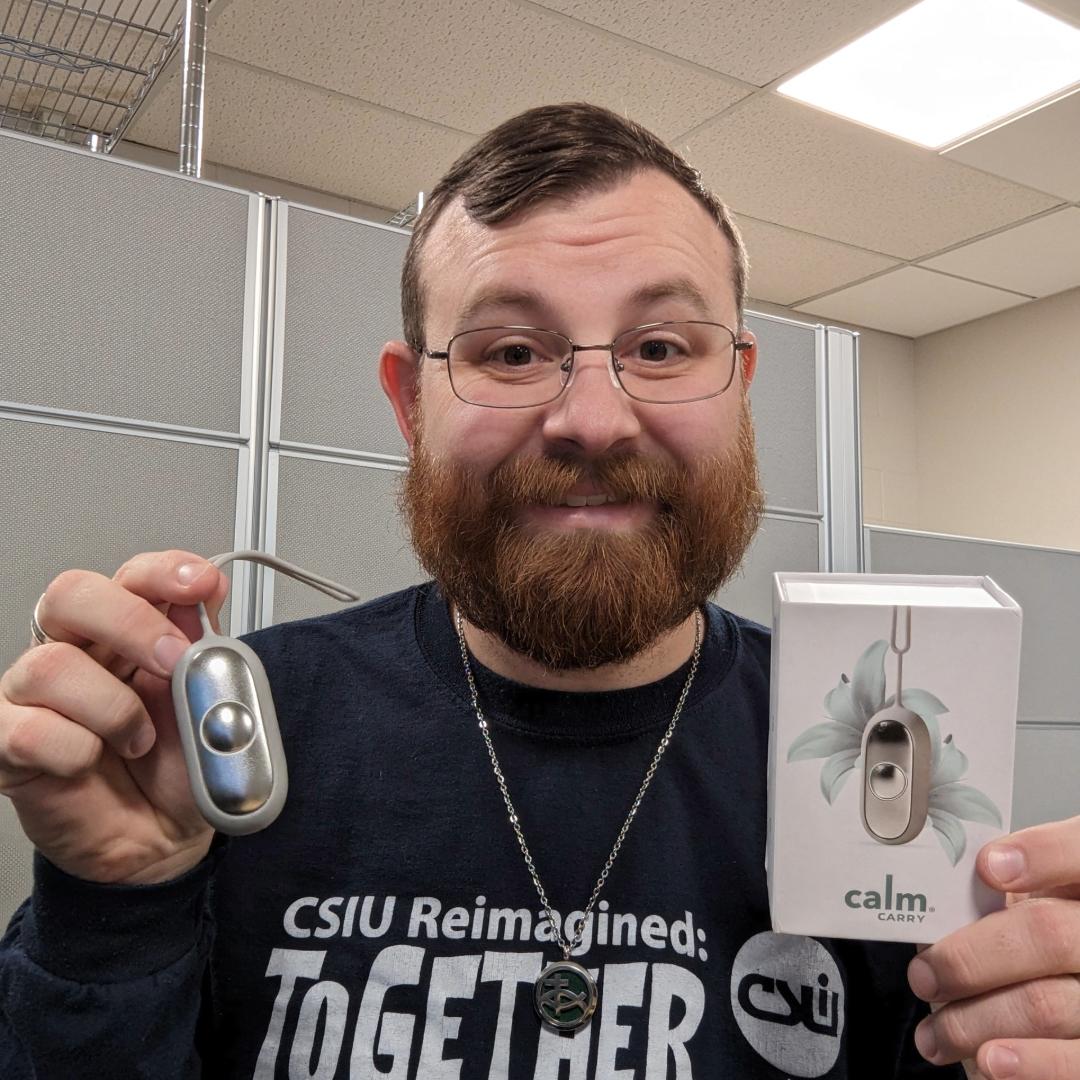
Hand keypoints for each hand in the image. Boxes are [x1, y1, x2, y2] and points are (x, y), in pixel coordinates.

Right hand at [0, 551, 228, 884]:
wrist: (162, 840)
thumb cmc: (179, 770)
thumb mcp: (210, 707)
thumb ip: (207, 654)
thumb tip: (206, 603)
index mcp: (129, 633)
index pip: (133, 576)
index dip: (164, 571)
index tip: (202, 585)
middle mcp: (78, 652)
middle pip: (72, 594)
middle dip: (130, 621)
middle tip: (172, 659)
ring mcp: (35, 696)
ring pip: (50, 665)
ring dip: (114, 707)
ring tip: (140, 740)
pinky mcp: (8, 745)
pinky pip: (25, 730)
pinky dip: (74, 749)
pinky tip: (92, 761)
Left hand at [907, 816, 1079, 1078]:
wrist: (1056, 1027)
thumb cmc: (1026, 958)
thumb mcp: (1014, 915)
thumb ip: (987, 899)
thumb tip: (923, 889)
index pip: (1078, 851)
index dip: (1042, 853)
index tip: (989, 866)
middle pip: (1048, 933)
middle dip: (970, 956)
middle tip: (924, 976)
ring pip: (1044, 1003)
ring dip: (972, 1021)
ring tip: (935, 1033)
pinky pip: (1072, 1062)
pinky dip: (1025, 1063)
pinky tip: (988, 1060)